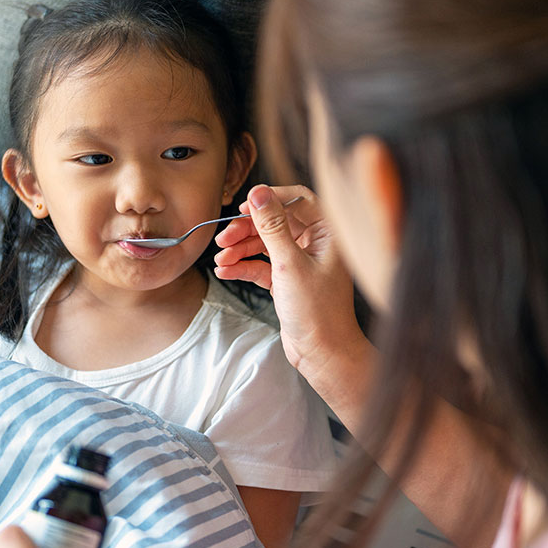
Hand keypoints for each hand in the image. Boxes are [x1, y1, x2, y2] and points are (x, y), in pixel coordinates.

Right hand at [214, 185, 369, 383]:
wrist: (322, 353)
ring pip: (265, 244)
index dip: (269, 200)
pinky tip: (225, 271)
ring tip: (221, 259)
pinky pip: (261, 265)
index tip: (243, 207)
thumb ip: (272, 226)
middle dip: (247, 229)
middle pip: (275, 222)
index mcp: (327, 234)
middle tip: (223, 238)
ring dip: (241, 249)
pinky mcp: (287, 280)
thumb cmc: (317, 311)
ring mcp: (300, 262)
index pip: (297, 200)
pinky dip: (243, 266)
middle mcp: (315, 244)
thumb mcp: (289, 264)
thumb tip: (258, 193)